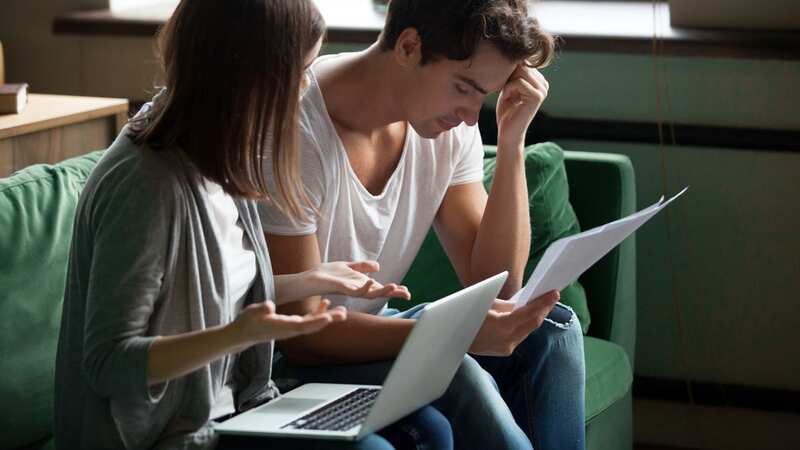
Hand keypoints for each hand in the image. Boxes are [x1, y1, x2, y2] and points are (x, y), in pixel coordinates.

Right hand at [230, 299, 345, 348]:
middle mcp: (291, 330)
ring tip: (342, 310)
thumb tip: (269, 305)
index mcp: (283, 327)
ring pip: (314, 323)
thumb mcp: (251, 313)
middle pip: (313, 326)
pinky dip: (318, 312)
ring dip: (328, 316)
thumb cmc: (247, 323)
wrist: (244, 334)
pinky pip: (309, 320)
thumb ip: (261, 310)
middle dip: (328, 320)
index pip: (302, 326)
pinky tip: (325, 303)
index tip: (328, 318)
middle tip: (343, 314)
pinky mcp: (292, 325)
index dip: (316, 322)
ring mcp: (293, 328)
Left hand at [309, 261, 410, 299]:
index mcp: (360, 284)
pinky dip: (364, 287)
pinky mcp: (341, 289)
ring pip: (370, 293)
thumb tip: (379, 267)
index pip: (380, 288)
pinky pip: (355, 290)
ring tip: (396, 287)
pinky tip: (372, 281)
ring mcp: (350, 290)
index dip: (394, 290)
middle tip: (407, 294)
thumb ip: (362, 266)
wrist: (308, 279)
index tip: (407, 292)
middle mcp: (357, 289)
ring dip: (383, 291)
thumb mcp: (348, 266)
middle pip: (379, 292)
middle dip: (393, 293)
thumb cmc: (326, 274)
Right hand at [469, 290, 559, 355]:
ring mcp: (506, 348)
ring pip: (527, 330)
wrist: (450, 339)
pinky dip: (524, 325)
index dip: (544, 303)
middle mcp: (507, 340)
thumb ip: (507, 305)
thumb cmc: (466, 316)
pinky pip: (519, 335)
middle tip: (552, 296)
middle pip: (533, 323)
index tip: (555, 293)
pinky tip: (527, 317)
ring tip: (542, 304)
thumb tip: (521, 304)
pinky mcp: (504, 351)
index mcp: (503, 326)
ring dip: (534, 317)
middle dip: (543, 309)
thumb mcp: (486, 305)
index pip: (530, 314)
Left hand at [495, 65, 548, 146]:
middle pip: (522, 66)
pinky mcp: (537, 96)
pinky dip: (508, 90)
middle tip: (505, 92)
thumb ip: (514, 72)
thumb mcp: (509, 87)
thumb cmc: (506, 111)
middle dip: (508, 77)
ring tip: (507, 96)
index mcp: (539, 81)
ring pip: (520, 72)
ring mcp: (542, 90)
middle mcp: (544, 84)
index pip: (523, 62)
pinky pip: (518, 82)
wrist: (507, 132)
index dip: (509, 72)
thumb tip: (515, 55)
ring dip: (508, 83)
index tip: (506, 87)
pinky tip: (507, 99)